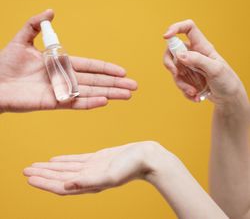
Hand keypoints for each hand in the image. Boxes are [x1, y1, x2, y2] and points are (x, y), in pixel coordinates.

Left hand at [0, 10, 136, 111]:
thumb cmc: (4, 62)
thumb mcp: (22, 39)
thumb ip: (37, 25)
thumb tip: (51, 11)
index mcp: (61, 64)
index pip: (90, 66)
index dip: (106, 69)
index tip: (122, 71)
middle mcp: (65, 78)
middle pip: (96, 81)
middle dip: (116, 83)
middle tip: (134, 86)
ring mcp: (61, 92)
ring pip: (91, 92)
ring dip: (110, 93)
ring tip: (127, 95)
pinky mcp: (54, 103)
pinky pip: (76, 103)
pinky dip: (90, 102)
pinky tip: (106, 101)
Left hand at [23, 141, 162, 194]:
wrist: (146, 157)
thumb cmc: (133, 167)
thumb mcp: (111, 175)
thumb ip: (90, 182)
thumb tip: (67, 185)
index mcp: (90, 184)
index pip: (61, 185)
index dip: (44, 182)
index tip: (28, 177)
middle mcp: (88, 177)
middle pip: (60, 177)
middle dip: (43, 174)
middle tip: (25, 170)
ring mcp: (92, 167)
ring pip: (66, 168)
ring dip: (50, 167)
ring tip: (36, 165)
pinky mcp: (97, 158)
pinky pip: (76, 160)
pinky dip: (64, 160)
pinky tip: (56, 159)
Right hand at [163, 19, 247, 109]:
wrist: (228, 97)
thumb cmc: (226, 80)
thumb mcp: (215, 69)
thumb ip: (198, 60)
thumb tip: (179, 55)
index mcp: (202, 46)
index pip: (188, 28)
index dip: (176, 28)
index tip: (165, 36)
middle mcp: (193, 54)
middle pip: (172, 50)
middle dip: (170, 64)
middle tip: (176, 74)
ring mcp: (188, 66)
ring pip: (174, 70)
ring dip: (181, 84)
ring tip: (194, 92)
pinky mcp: (186, 77)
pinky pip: (178, 82)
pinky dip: (184, 91)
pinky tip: (195, 96)